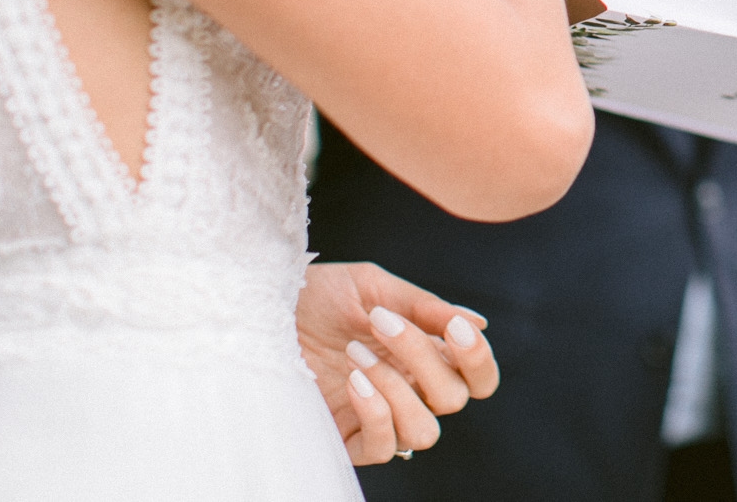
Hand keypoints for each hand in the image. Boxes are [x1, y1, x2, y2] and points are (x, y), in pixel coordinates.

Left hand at [296, 261, 498, 465]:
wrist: (258, 312)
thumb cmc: (315, 296)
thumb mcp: (373, 288)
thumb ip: (425, 306)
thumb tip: (477, 323)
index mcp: (424, 354)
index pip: (478, 377)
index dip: (478, 359)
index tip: (455, 329)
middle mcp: (409, 390)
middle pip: (454, 398)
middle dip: (424, 357)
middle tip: (382, 322)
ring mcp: (379, 417)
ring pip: (424, 431)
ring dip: (398, 388)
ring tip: (356, 353)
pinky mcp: (346, 439)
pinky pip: (383, 447)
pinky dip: (377, 414)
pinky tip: (354, 381)